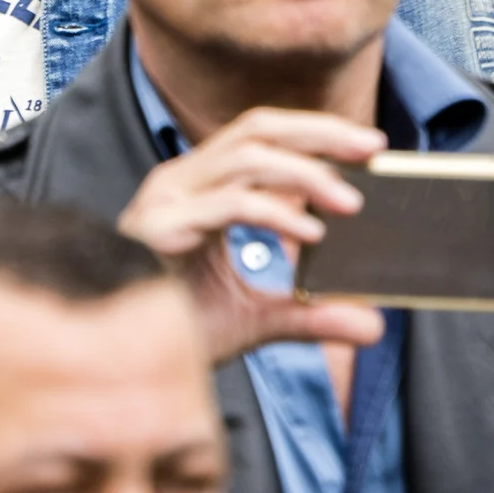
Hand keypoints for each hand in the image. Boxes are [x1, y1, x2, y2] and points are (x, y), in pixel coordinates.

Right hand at [115, 107, 390, 363]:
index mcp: (199, 187)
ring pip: (246, 157)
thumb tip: (373, 326)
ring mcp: (167, 201)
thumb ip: (312, 315)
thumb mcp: (259, 317)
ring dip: (306, 173)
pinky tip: (312, 233)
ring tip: (351, 202)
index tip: (370, 146)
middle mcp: (180, 182)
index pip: (260, 136)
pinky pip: (229, 205)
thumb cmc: (174, 328)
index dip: (314, 132)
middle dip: (318, 132)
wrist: (120, 363)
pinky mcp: (160, 228)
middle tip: (372, 147)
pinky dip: (276, 213)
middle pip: (255, 128)